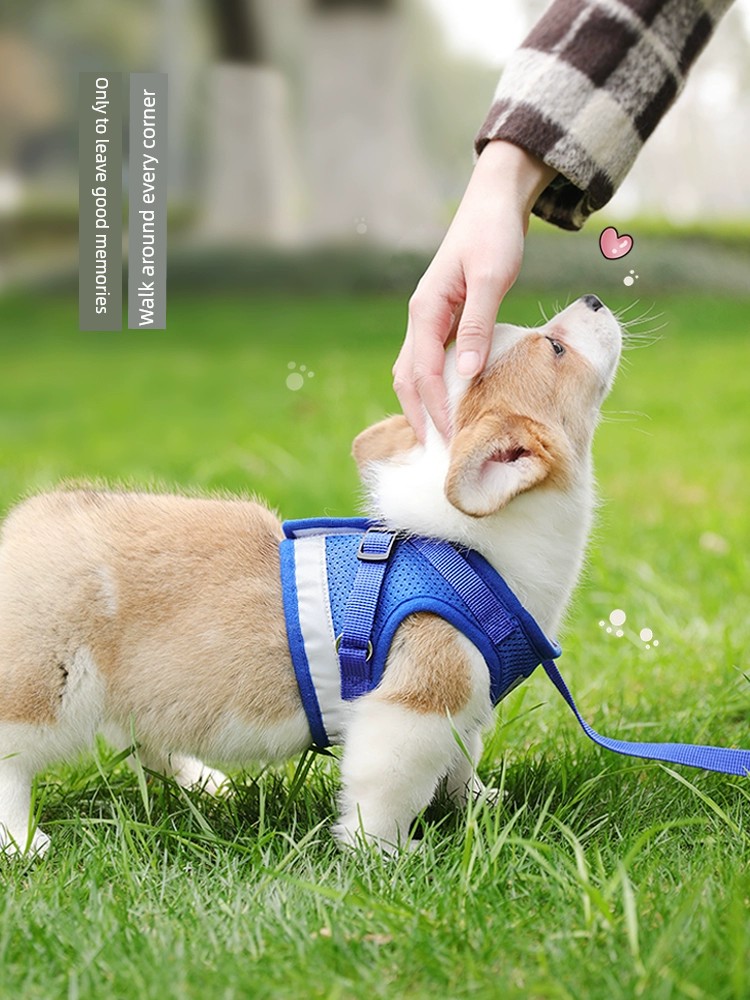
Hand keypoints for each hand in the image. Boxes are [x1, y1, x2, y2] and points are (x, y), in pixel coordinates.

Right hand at [392, 141, 556, 440]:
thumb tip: (466, 375)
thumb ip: (478, 326)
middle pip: (408, 378)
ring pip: (415, 372)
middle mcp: (420, 317)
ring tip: (442, 436)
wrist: (494, 201)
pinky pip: (430, 361)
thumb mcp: (491, 278)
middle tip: (439, 451)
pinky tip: (452, 403)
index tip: (450, 438)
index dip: (434, 407)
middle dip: (421, 415)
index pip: (421, 372)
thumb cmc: (494, 235)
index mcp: (426, 310)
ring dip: (424, 404)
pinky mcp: (445, 318)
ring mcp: (430, 318)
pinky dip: (435, 387)